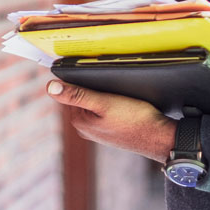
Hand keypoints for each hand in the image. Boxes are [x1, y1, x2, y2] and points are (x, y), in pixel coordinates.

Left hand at [46, 80, 175, 161]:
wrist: (160, 138)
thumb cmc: (134, 119)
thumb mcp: (104, 103)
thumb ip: (77, 95)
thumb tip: (50, 86)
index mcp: (78, 121)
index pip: (70, 91)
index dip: (81, 78)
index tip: (95, 71)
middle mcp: (84, 129)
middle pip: (82, 97)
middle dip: (92, 86)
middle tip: (110, 80)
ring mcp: (97, 131)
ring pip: (94, 103)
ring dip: (103, 94)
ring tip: (118, 91)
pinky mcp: (110, 131)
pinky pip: (104, 111)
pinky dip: (111, 103)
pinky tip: (123, 101)